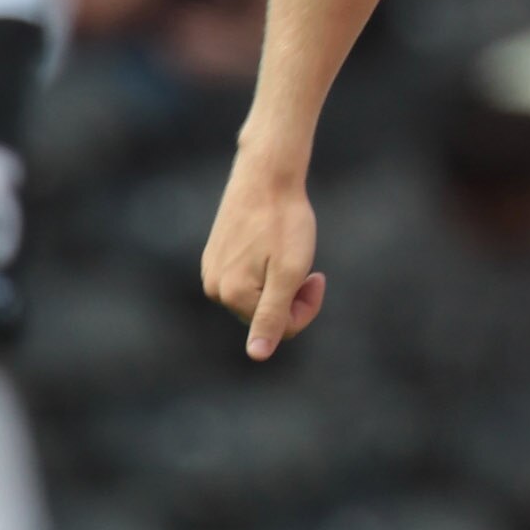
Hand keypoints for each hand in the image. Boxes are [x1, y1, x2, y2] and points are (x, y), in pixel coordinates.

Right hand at [201, 151, 325, 360]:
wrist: (266, 174)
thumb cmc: (284, 221)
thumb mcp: (288, 272)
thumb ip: (273, 317)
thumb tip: (256, 355)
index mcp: (233, 295)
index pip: (281, 328)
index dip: (306, 305)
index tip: (317, 275)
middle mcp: (214, 288)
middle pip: (265, 314)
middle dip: (292, 295)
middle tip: (307, 264)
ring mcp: (211, 270)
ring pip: (258, 296)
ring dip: (279, 281)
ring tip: (286, 250)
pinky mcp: (215, 255)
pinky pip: (248, 278)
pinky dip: (266, 268)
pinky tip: (271, 243)